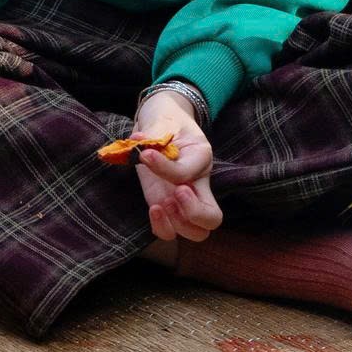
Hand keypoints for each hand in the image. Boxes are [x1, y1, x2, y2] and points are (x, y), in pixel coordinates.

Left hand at [132, 88, 223, 242]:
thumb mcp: (162, 120)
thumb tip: (139, 144)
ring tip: (160, 206)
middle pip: (212, 219)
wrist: (162, 121)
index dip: (165, 168)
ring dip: (176, 225)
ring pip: (196, 232)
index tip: (146, 153)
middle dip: (191, 214)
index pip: (189, 172)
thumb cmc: (165, 119)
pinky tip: (154, 210)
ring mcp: (183, 198)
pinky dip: (162, 227)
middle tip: (172, 197)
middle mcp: (198, 183)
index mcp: (201, 158)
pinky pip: (171, 230)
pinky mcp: (166, 204)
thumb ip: (153, 135)